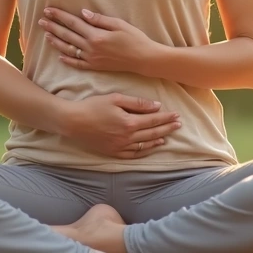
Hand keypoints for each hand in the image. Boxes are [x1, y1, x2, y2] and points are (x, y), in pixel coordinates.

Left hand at [40, 7, 159, 73]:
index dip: (59, 16)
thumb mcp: (119, 24)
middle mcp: (91, 48)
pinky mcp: (96, 67)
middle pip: (67, 35)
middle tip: (41, 21)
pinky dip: (67, 60)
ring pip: (69, 49)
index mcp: (96, 35)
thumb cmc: (134, 39)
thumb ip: (99, 20)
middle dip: (53, 27)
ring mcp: (92, 59)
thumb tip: (82, 14)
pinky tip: (60, 56)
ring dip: (56, 41)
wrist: (144, 59)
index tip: (48, 10)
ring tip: (46, 35)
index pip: (73, 23)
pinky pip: (78, 64)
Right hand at [62, 93, 181, 158]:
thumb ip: (137, 103)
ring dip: (158, 140)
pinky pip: (133, 155)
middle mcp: (127, 137)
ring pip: (145, 145)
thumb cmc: (93, 106)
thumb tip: (156, 106)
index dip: (166, 118)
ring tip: (167, 137)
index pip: (153, 120)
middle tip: (178, 125)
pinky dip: (144, 151)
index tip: (176, 115)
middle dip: (167, 128)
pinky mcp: (113, 153)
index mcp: (129, 122)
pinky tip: (150, 147)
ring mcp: (120, 147)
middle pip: (152, 133)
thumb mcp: (115, 98)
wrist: (73, 122)